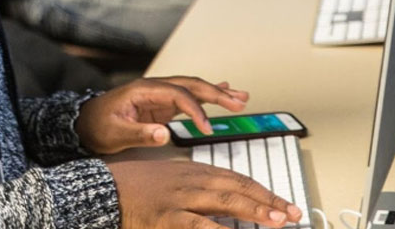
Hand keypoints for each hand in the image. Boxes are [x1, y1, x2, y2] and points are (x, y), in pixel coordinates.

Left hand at [75, 76, 248, 154]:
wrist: (84, 123)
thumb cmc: (96, 126)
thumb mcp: (114, 134)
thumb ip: (139, 133)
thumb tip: (164, 134)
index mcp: (143, 90)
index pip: (178, 95)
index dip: (195, 110)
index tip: (207, 129)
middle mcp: (154, 88)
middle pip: (190, 85)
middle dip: (216, 93)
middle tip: (239, 102)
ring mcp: (159, 95)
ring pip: (193, 90)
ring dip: (217, 93)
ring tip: (241, 97)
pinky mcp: (161, 105)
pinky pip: (189, 99)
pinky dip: (207, 98)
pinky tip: (224, 93)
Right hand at [110, 160, 302, 228]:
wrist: (102, 189)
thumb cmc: (133, 188)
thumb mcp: (169, 181)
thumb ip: (196, 191)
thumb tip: (225, 206)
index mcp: (192, 171)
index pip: (236, 178)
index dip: (262, 191)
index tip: (283, 203)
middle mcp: (190, 181)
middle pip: (237, 187)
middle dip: (268, 200)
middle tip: (292, 213)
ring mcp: (179, 200)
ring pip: (225, 202)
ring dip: (255, 211)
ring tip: (278, 221)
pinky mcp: (166, 219)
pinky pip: (198, 226)